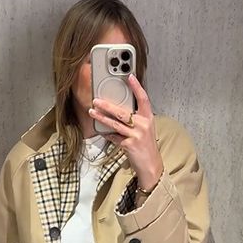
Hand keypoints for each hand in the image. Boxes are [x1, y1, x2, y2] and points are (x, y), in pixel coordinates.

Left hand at [88, 73, 163, 190]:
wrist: (151, 165)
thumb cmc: (146, 146)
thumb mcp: (145, 130)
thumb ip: (135, 120)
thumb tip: (118, 111)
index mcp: (148, 118)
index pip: (143, 99)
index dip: (137, 87)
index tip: (129, 77)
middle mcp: (143, 125)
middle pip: (123, 112)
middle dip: (107, 105)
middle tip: (96, 100)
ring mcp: (136, 135)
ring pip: (115, 123)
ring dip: (102, 118)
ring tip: (92, 112)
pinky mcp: (129, 145)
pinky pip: (114, 137)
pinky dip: (106, 134)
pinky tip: (100, 130)